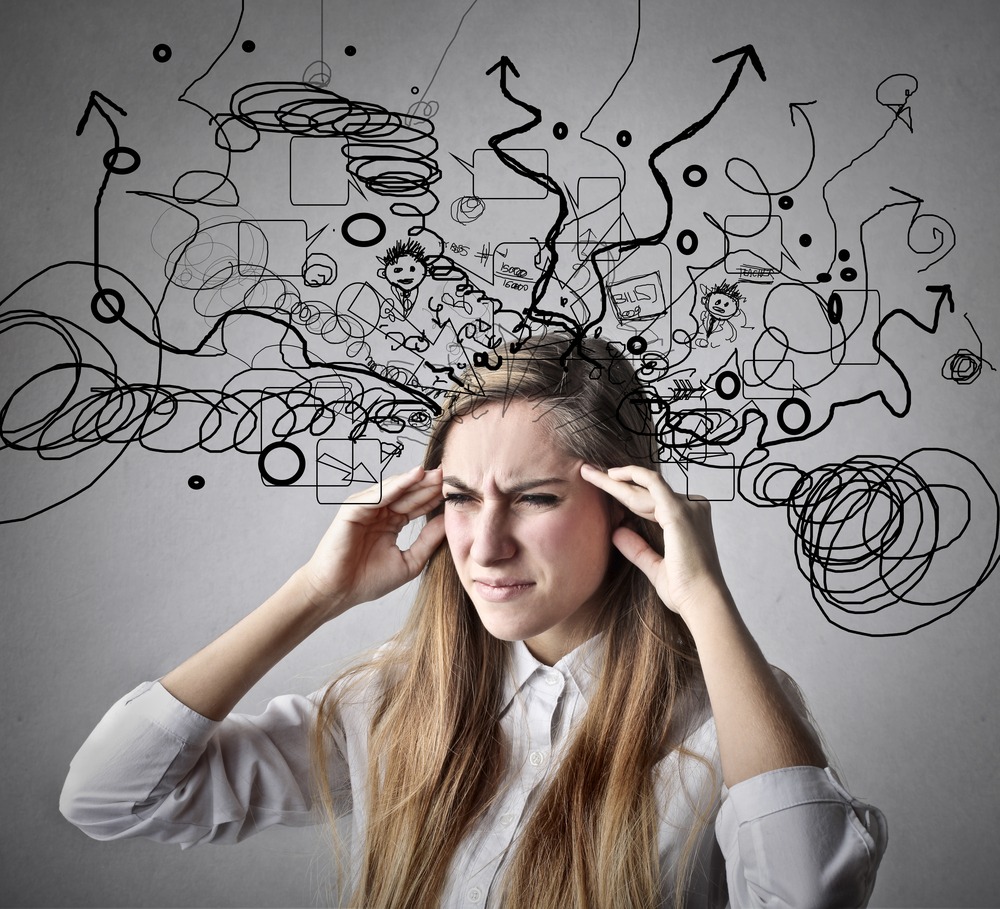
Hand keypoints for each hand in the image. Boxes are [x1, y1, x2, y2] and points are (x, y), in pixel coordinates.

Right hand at [299, 465, 445, 619]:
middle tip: (450, 474)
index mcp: (391, 523)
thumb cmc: (368, 581)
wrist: (338, 592)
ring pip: (395, 489)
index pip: (416, 505)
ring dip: (416, 481)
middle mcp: (379, 512)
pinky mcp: (353, 508)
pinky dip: (397, 485)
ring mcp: (366, 509)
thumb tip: (447, 521)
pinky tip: (414, 477)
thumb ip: (428, 540)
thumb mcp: (409, 561)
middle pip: (408, 494)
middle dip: (428, 484)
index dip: (434, 498)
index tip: (456, 490)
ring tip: (436, 473)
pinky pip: (379, 494)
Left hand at [580, 464, 729, 620]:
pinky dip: (632, 474)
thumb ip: (638, 549)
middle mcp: (692, 507)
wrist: (702, 601)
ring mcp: (688, 506)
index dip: (626, 495)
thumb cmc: (685, 590)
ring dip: (613, 480)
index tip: (603, 490)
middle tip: (588, 473)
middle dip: (615, 483)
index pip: (653, 501)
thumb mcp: (656, 566)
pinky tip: (611, 474)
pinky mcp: (678, 510)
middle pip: (646, 491)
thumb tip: (618, 532)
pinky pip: (652, 482)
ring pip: (644, 487)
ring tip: (588, 473)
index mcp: (690, 519)